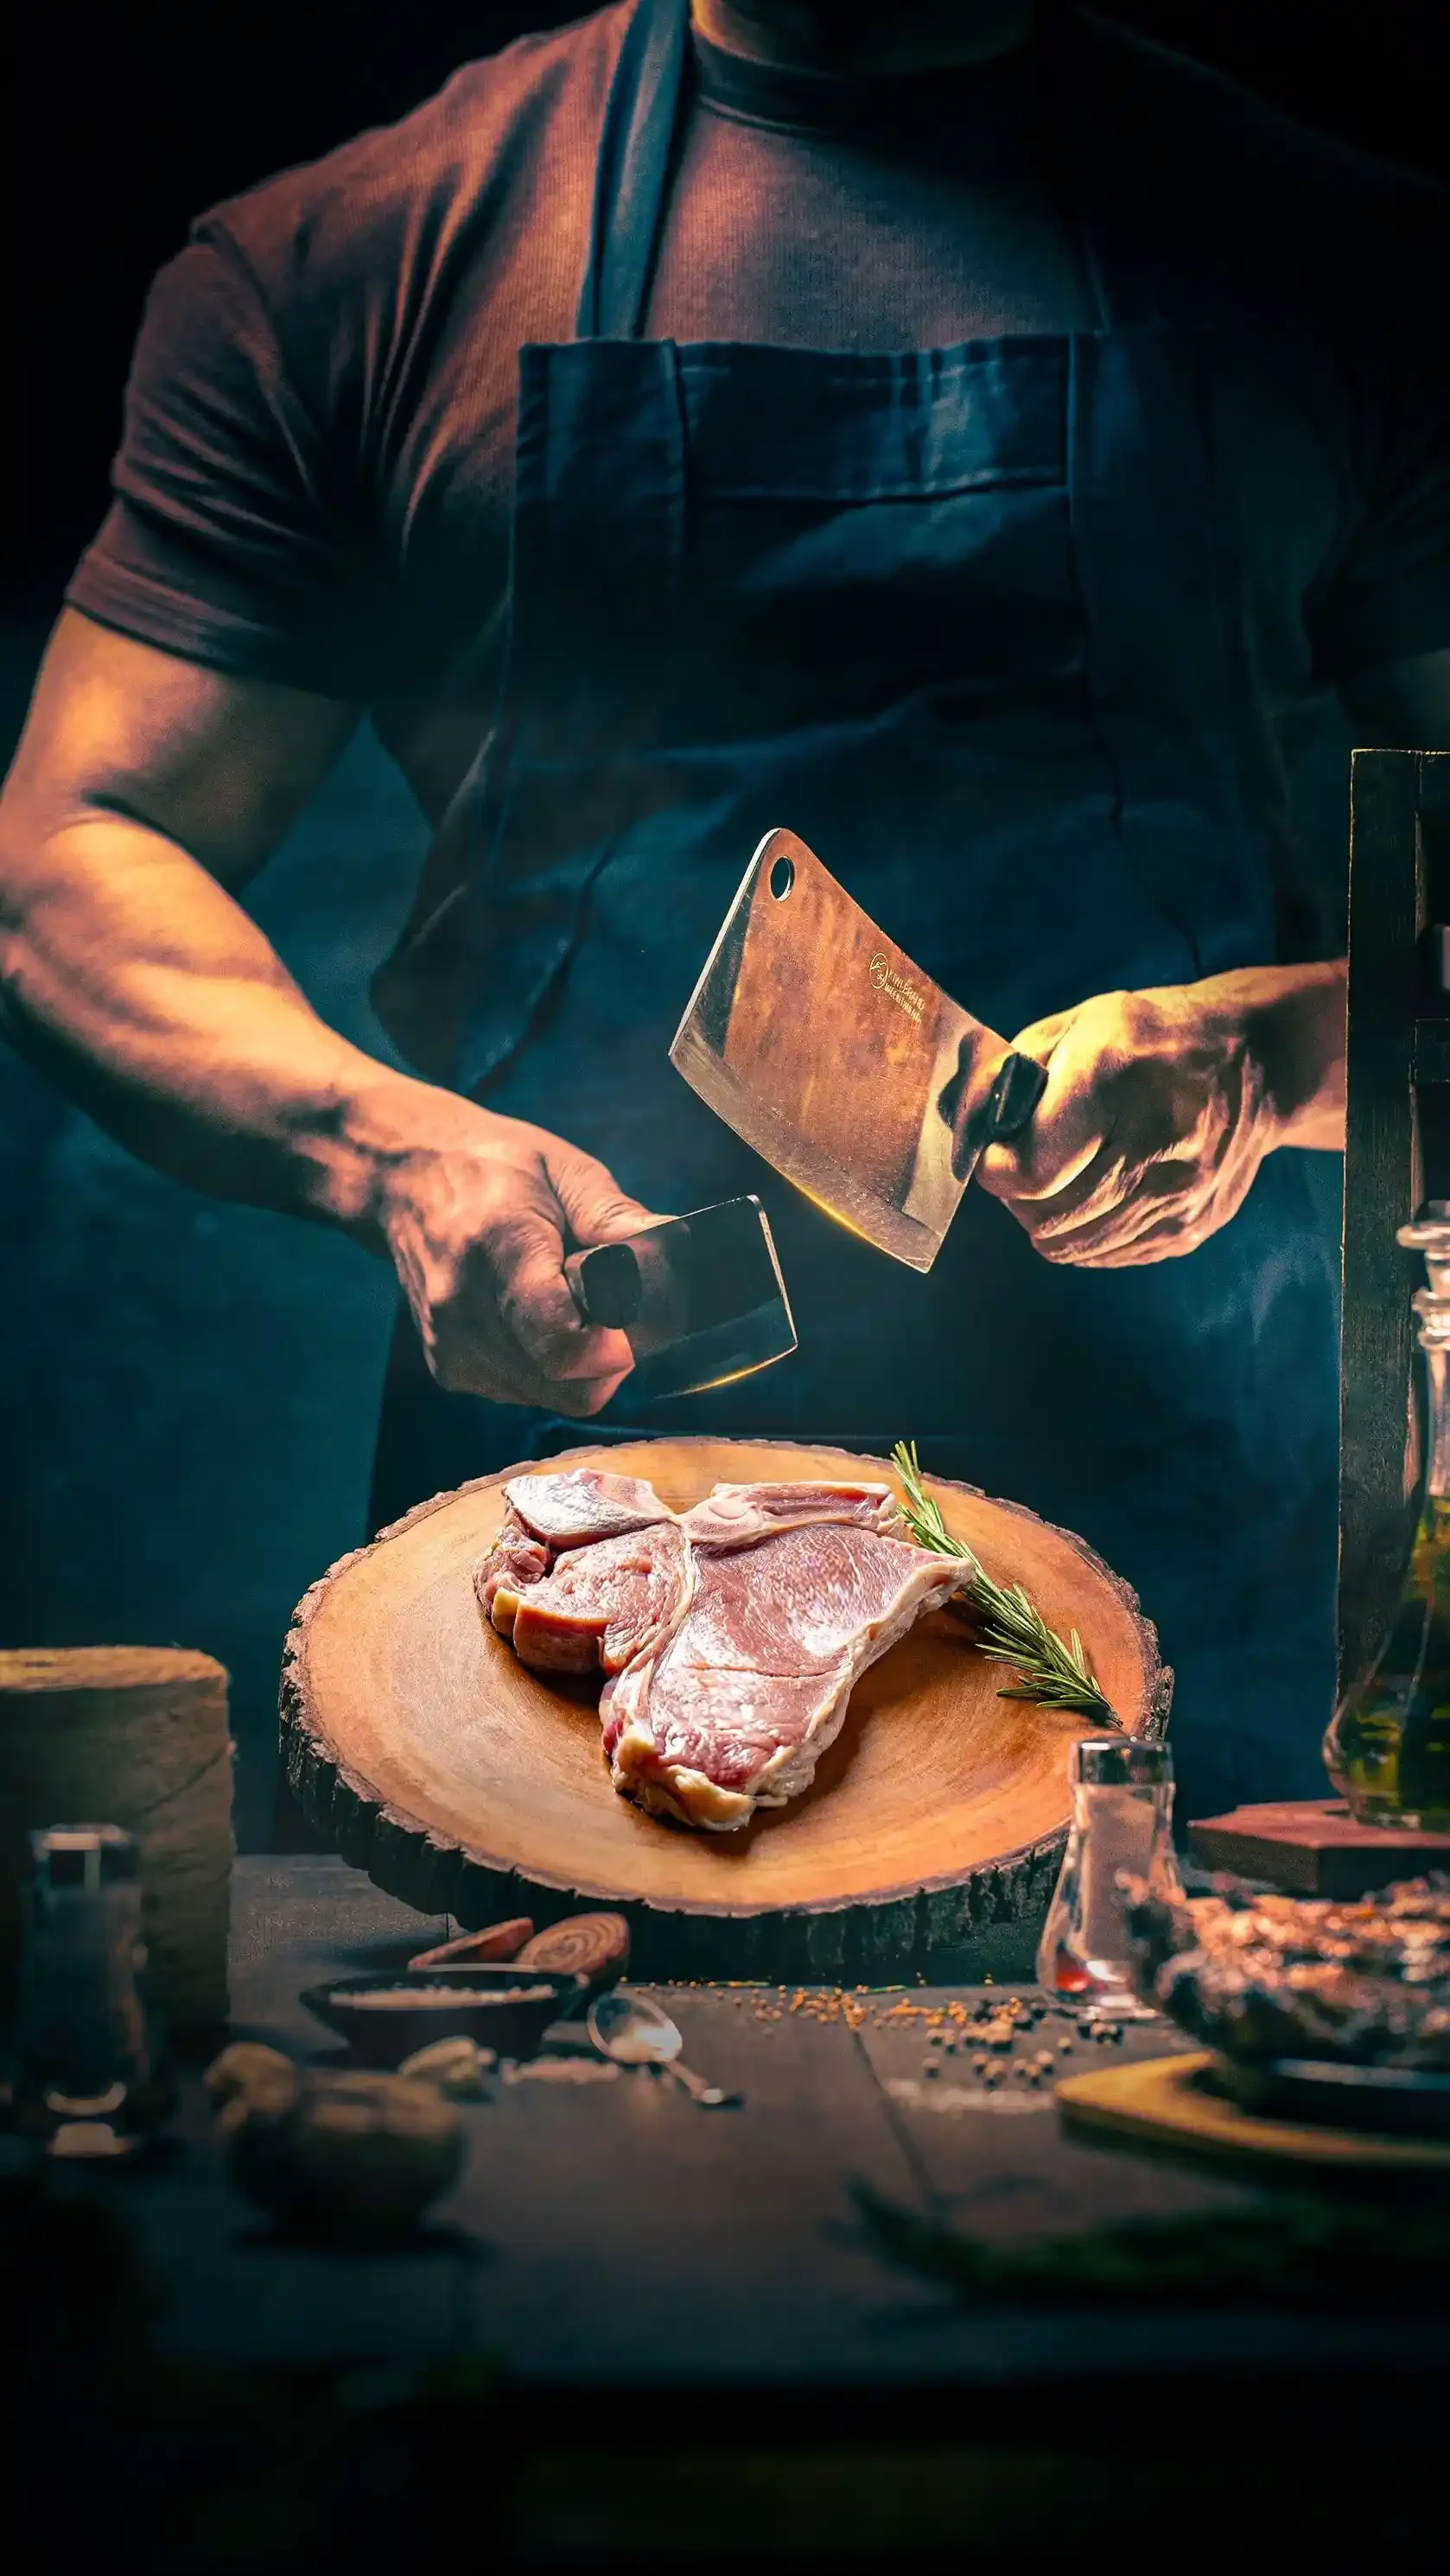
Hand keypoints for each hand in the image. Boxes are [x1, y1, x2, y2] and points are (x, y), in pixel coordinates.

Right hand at [367, 1092, 664, 1409]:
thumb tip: (675, 1252)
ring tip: (563, 1304)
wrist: (402, 1178)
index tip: (629, 1321)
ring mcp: (450, 1345)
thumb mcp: (564, 1170)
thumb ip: (616, 1218)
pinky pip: (522, 1392)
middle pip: (567, 1384)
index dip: (614, 1346)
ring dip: (576, 1365)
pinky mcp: (447, 1368)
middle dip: (605, 1357)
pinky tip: (533, 1320)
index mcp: (498, 1248)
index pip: (563, 1344)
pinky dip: (544, 1367)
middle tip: (606, 1308)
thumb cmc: (492, 1166)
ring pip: (549, 1396)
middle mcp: (464, 1307)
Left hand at [974, 965, 1344, 1269]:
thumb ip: (1007, 1073)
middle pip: (1047, 1214)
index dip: (995, 1167)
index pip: (1033, 1169)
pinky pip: (1106, 1255)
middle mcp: (1161, 1141)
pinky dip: (1081, 1233)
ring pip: (1071, 1245)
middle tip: (1021, 1161)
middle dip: (1015, 1194)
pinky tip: (1091, 1192)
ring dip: (1044, 1217)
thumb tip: (959, 1124)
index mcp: (1121, 1075)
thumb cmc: (1151, 1037)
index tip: (993, 1149)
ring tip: (1056, 1175)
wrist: (1259, 1064)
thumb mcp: (1076, 1024)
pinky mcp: (1192, 1228)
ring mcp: (1183, 1195)